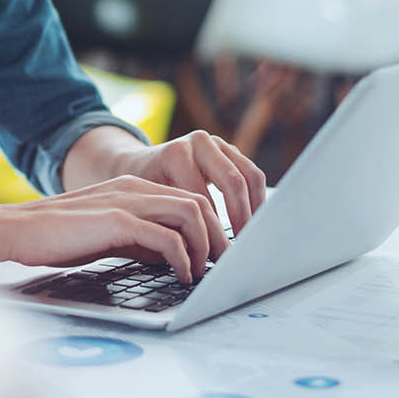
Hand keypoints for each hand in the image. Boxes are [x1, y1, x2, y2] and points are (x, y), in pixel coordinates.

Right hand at [0, 175, 225, 282]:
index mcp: (132, 189)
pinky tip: (183, 275)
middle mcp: (134, 189)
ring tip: (208, 271)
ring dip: (207, 245)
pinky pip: (167, 236)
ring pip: (190, 214)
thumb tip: (169, 258)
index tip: (219, 255)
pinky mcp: (116, 220)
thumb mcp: (106, 237)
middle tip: (226, 266)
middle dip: (219, 236)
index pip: (188, 199)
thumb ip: (137, 240)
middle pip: (198, 203)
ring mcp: (126, 201)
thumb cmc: (55, 238)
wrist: (14, 230)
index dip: (211, 227)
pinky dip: (183, 257)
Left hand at [108, 131, 265, 237]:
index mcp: (175, 154)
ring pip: (249, 175)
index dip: (212, 226)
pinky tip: (255, 221)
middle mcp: (198, 142)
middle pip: (232, 181)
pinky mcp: (229, 150)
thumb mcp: (149, 202)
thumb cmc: (142, 189)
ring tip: (254, 234)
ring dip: (255, 208)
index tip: (219, 251)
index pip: (204, 195)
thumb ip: (169, 220)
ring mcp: (216, 143)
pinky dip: (257, 198)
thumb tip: (193, 255)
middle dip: (241, 216)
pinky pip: (253, 174)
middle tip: (244, 244)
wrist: (140, 163)